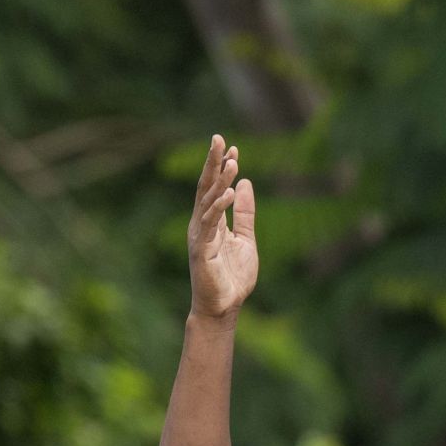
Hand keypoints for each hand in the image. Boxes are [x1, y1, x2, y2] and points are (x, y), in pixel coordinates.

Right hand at [188, 133, 257, 319]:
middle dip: (213, 162)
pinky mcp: (201, 249)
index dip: (223, 167)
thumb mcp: (246, 239)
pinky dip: (219, 206)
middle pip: (206, 187)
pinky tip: (229, 192)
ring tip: (232, 161)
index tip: (234, 148)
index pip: (215, 187)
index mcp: (211, 220)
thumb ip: (245, 213)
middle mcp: (201, 223)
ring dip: (220, 180)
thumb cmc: (232, 276)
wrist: (224, 306)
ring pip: (208, 201)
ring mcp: (199, 235)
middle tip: (220, 138)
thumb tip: (246, 183)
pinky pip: (210, 223)